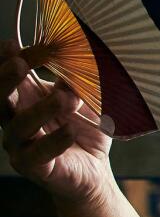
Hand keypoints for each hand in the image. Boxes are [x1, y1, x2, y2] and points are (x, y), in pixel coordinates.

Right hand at [0, 40, 115, 215]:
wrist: (94, 171)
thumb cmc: (84, 130)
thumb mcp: (84, 102)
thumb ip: (74, 84)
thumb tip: (72, 62)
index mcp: (24, 99)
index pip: (7, 78)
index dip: (5, 61)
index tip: (12, 45)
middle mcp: (14, 120)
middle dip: (5, 79)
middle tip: (19, 64)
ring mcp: (20, 145)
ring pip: (19, 125)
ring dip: (41, 110)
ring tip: (64, 100)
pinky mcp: (33, 167)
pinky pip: (38, 154)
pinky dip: (54, 142)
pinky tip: (69, 132)